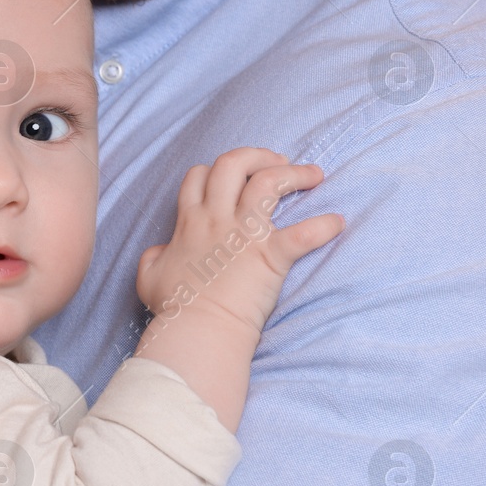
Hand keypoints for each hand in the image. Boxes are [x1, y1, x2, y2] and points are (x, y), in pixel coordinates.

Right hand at [136, 148, 343, 338]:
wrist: (197, 329)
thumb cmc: (174, 307)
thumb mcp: (149, 276)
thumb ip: (153, 255)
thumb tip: (160, 250)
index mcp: (189, 222)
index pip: (199, 175)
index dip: (215, 170)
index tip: (234, 179)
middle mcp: (216, 219)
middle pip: (233, 164)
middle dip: (258, 155)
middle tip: (278, 162)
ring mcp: (244, 234)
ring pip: (269, 181)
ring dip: (295, 173)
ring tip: (313, 175)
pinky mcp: (271, 256)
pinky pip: (304, 233)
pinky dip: (324, 227)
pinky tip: (336, 223)